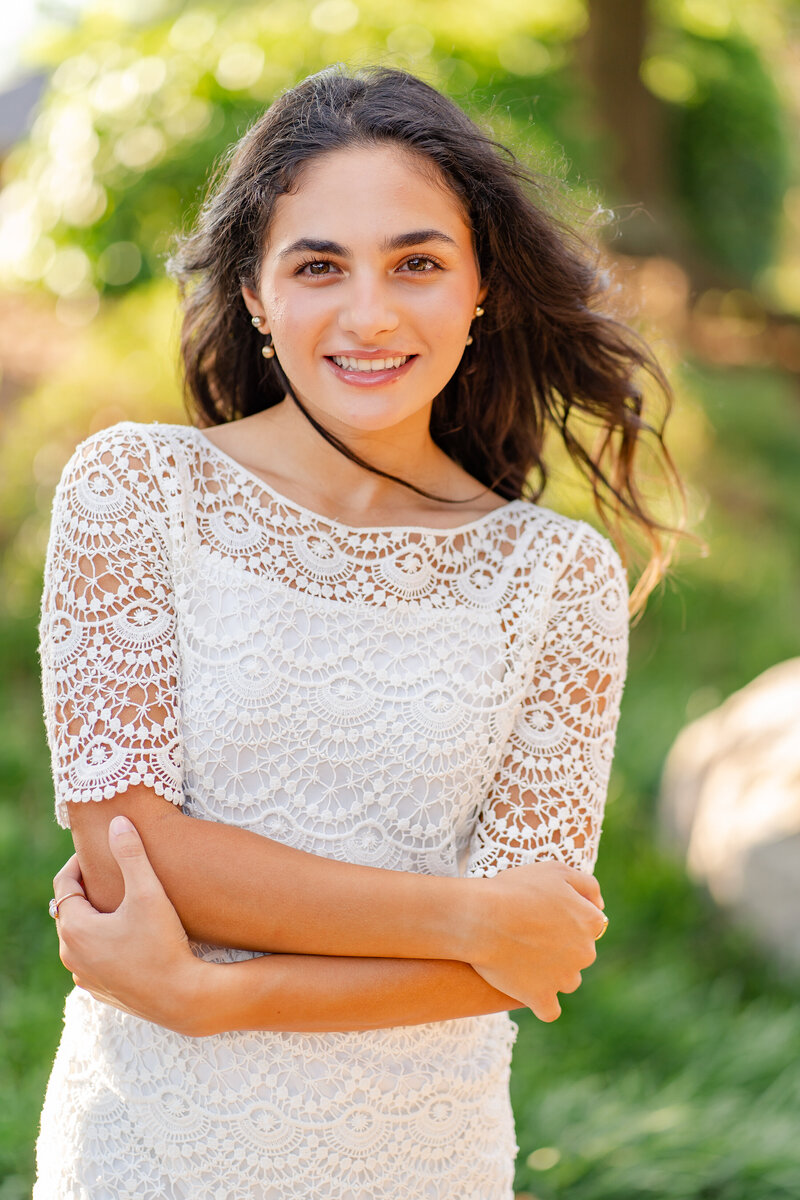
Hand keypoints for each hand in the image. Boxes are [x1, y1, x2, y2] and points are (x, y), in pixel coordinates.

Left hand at [53, 815, 205, 1035]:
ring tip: (119, 902)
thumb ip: (131, 854)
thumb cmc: (163, 943)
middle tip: (110, 872)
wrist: (181, 997)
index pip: (64, 885)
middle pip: (70, 910)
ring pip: (79, 935)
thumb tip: (117, 822)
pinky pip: (91, 957)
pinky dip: (101, 941)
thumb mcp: (148, 892)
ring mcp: (83, 976)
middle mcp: (71, 954)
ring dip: (93, 917)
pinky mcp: (99, 990)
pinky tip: (126, 934)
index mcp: (75, 928)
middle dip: (87, 889)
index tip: (98, 851)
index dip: (77, 863)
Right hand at [467, 860, 606, 1022]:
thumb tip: (600, 905)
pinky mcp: (542, 998)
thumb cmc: (515, 889)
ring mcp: (564, 978)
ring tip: (524, 958)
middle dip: (561, 947)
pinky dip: (541, 1002)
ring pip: (567, 980)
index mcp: (590, 921)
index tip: (543, 914)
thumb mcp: (556, 870)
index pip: (589, 924)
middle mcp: (585, 952)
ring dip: (552, 973)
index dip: (566, 918)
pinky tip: (528, 990)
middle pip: (578, 953)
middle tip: (529, 934)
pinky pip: (550, 1009)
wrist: (482, 918)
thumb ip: (587, 885)